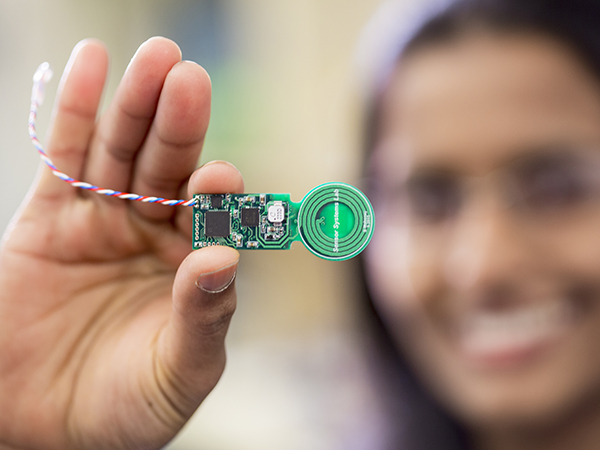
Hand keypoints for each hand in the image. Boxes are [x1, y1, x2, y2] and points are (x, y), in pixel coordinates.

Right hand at [0, 37, 242, 448]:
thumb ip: (204, 316)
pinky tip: (92, 63)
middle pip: (170, 169)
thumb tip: (224, 257)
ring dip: (136, 106)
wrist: (43, 431)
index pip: (213, 217)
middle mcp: (153, 235)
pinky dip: (76, 113)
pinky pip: (65, 158)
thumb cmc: (124, 409)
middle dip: (179, 125)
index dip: (216, 195)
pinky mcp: (49, 220)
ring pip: (122, 153)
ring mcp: (102, 222)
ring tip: (154, 57)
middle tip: (188, 77)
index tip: (217, 176)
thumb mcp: (179, 373)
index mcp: (194, 266)